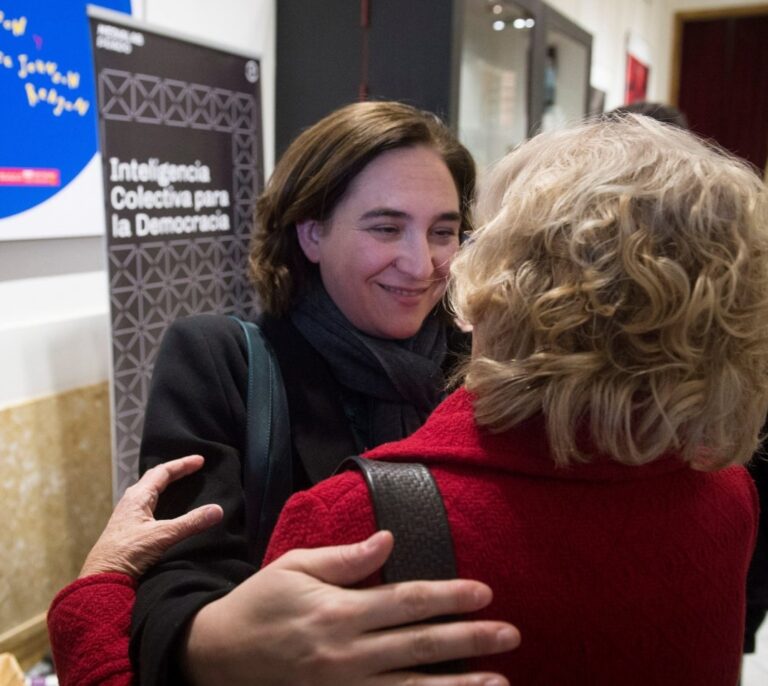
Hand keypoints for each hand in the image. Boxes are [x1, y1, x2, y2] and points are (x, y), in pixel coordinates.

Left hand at [79, 455, 222, 577]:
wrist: (101, 579)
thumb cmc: (127, 553)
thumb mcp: (162, 536)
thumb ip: (190, 523)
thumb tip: (218, 510)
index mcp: (137, 497)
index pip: (162, 472)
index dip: (182, 464)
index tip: (200, 460)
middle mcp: (130, 502)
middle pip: (154, 479)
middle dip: (174, 471)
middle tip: (192, 468)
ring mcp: (127, 516)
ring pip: (148, 492)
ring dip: (165, 485)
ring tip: (180, 484)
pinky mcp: (127, 529)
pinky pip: (147, 506)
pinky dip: (160, 501)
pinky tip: (164, 511)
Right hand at [183, 531, 519, 685]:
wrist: (217, 656)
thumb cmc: (259, 603)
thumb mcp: (294, 568)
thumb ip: (344, 559)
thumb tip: (388, 540)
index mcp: (338, 611)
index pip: (405, 601)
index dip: (448, 596)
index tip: (483, 592)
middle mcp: (347, 653)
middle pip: (419, 644)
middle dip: (469, 638)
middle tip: (509, 634)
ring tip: (500, 682)